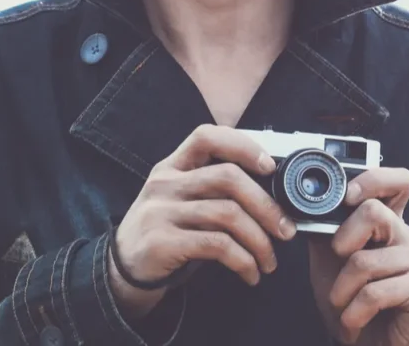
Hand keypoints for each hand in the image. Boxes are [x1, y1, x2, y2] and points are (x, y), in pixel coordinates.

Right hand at [108, 124, 297, 317]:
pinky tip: (250, 273)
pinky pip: (216, 245)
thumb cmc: (165, 230)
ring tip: (269, 261)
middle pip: (228, 178)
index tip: (270, 166)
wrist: (123, 268)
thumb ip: (212, 188)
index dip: (242, 145)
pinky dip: (242, 260)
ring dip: (259, 241)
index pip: (206, 136)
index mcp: (172, 166)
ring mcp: (161, 211)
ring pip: (227, 214)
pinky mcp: (162, 242)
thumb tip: (271, 193)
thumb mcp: (180, 199)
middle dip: (266, 206)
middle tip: (285, 230)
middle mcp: (165, 183)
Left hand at [307, 167, 408, 345]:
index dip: (373, 179)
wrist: (377, 344)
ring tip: (342, 305)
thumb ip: (325, 233)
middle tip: (337, 260)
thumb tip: (304, 208)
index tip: (347, 196)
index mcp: (389, 224)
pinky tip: (353, 321)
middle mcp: (408, 236)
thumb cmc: (358, 302)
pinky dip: (353, 312)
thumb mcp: (332, 263)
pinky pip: (374, 293)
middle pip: (375, 212)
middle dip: (343, 239)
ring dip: (341, 290)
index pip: (397, 182)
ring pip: (364, 260)